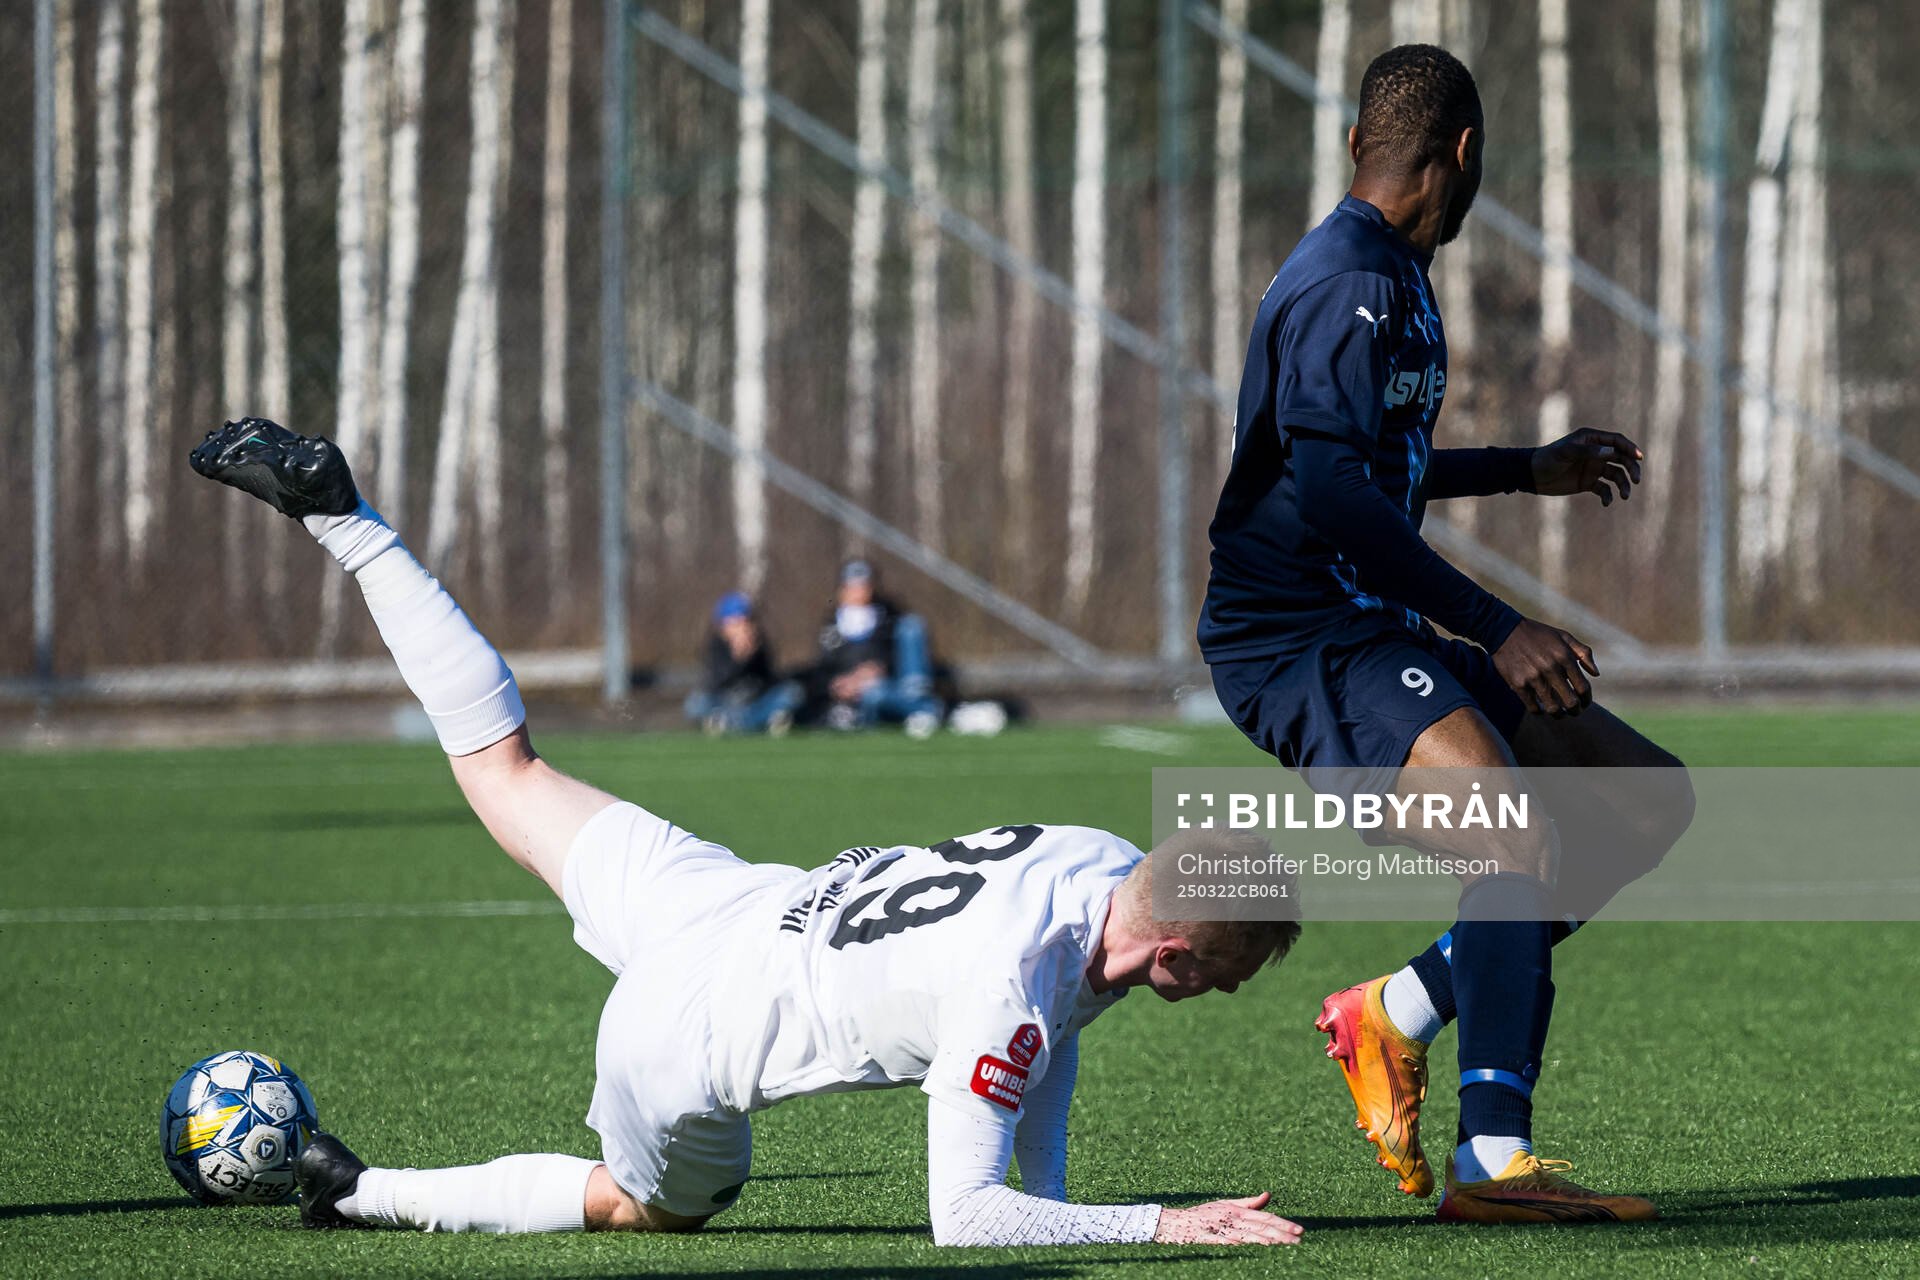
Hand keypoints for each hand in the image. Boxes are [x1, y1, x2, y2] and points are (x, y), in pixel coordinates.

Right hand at [1152, 1192, 1302, 1244]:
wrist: (1176, 1223)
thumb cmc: (1204, 1215)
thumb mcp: (1227, 1205)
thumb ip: (1249, 1203)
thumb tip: (1268, 1194)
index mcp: (1237, 1210)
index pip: (1265, 1217)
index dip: (1283, 1223)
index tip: (1299, 1229)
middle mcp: (1233, 1218)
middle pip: (1262, 1226)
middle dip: (1282, 1232)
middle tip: (1300, 1238)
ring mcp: (1224, 1230)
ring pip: (1252, 1235)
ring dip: (1271, 1239)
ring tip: (1287, 1244)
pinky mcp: (1215, 1239)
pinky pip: (1236, 1242)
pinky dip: (1251, 1244)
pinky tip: (1263, 1248)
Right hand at [1493, 618, 1597, 716]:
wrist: (1504, 630)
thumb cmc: (1538, 633)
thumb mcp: (1564, 636)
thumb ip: (1583, 653)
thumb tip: (1596, 674)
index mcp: (1565, 657)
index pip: (1583, 688)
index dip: (1587, 699)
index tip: (1585, 703)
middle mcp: (1551, 668)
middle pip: (1570, 702)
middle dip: (1576, 711)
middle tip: (1574, 712)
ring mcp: (1534, 678)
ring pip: (1553, 708)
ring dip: (1559, 715)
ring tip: (1559, 714)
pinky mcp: (1518, 684)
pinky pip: (1533, 707)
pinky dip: (1539, 711)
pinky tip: (1541, 708)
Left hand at [1531, 428, 1642, 503]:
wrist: (1532, 476)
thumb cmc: (1548, 459)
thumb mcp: (1566, 453)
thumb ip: (1587, 451)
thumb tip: (1611, 452)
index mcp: (1592, 439)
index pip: (1617, 442)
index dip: (1630, 448)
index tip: (1639, 458)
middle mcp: (1596, 453)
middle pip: (1622, 458)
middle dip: (1631, 468)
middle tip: (1636, 480)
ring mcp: (1593, 468)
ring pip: (1616, 475)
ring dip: (1623, 485)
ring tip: (1625, 496)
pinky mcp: (1588, 483)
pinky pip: (1604, 489)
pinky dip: (1608, 496)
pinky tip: (1606, 502)